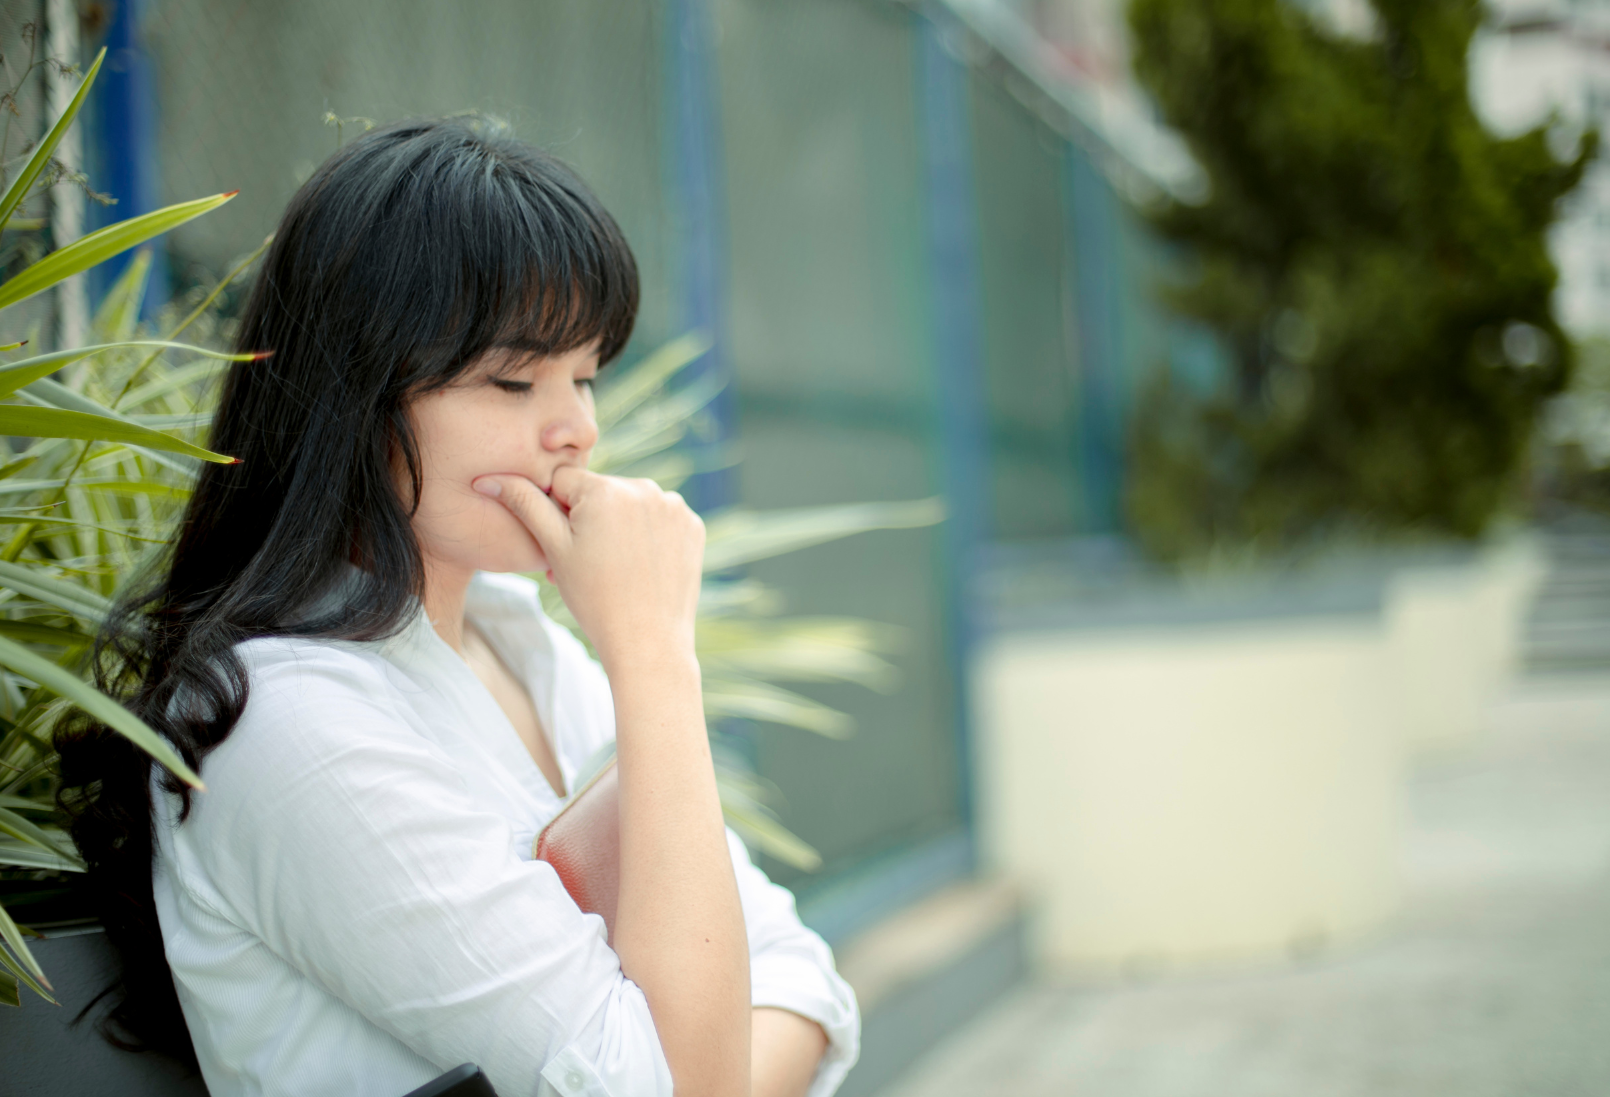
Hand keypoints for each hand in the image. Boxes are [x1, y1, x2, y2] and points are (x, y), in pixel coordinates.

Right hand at [473, 468, 703, 669]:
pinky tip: (641, 565)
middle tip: (586, 563)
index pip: (564, 481)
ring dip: (618, 524)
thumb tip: (488, 477)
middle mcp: (645, 487)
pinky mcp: (693, 525)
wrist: (649, 644)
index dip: (556, 513)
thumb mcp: (553, 550)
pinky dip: (648, 534)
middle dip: (588, 518)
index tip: (566, 546)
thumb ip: (524, 504)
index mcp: (605, 490)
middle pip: (599, 491)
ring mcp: (674, 506)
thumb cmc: (594, 599)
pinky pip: (659, 518)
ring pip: (629, 503)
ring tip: (614, 566)